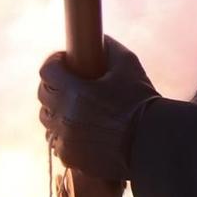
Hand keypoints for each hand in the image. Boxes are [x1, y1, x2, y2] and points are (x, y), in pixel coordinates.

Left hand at [38, 36, 158, 181]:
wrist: (152, 143)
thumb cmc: (142, 102)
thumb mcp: (129, 65)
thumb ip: (109, 47)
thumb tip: (99, 38)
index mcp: (75, 91)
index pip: (47, 71)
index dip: (55, 62)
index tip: (64, 62)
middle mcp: (65, 116)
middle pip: (43, 95)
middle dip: (54, 86)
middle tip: (70, 85)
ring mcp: (66, 139)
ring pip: (48, 120)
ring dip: (57, 112)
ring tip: (74, 110)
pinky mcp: (72, 157)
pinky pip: (57, 143)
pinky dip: (65, 136)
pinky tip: (80, 132)